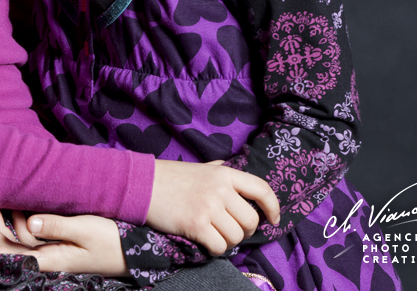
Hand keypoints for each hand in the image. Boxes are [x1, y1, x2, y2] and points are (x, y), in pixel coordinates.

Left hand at [0, 208, 126, 275]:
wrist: (133, 249)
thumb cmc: (109, 239)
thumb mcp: (84, 230)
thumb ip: (56, 226)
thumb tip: (29, 223)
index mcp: (51, 259)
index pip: (14, 258)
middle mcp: (48, 257)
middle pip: (11, 248)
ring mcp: (53, 250)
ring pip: (19, 240)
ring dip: (1, 224)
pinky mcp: (59, 242)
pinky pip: (32, 235)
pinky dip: (19, 221)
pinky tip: (13, 208)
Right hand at [146, 159, 280, 255]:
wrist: (143, 184)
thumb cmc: (171, 177)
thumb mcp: (200, 167)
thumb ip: (218, 170)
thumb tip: (232, 168)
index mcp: (224, 173)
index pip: (261, 189)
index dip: (273, 206)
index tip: (273, 218)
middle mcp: (220, 189)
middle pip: (251, 220)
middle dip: (244, 231)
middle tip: (230, 230)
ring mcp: (208, 207)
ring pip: (236, 237)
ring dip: (227, 241)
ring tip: (214, 234)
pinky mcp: (196, 225)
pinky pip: (219, 247)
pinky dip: (215, 250)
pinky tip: (205, 242)